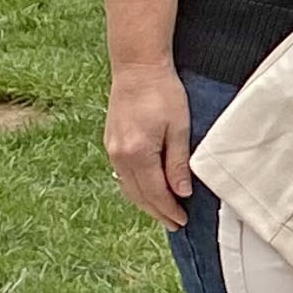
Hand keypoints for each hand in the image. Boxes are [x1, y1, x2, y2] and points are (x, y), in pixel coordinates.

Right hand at [103, 60, 193, 228]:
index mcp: (137, 153)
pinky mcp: (110, 142)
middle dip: (157, 212)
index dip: (169, 210)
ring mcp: (111, 148)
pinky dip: (135, 187)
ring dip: (145, 202)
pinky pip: (122, 174)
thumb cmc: (163, 93)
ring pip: (127, 186)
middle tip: (175, 224)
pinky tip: (147, 190)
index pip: (155, 193)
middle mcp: (119, 155)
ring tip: (163, 212)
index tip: (182, 221)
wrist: (137, 68)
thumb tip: (182, 192)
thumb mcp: (179, 129)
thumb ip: (178, 163)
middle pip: (138, 194)